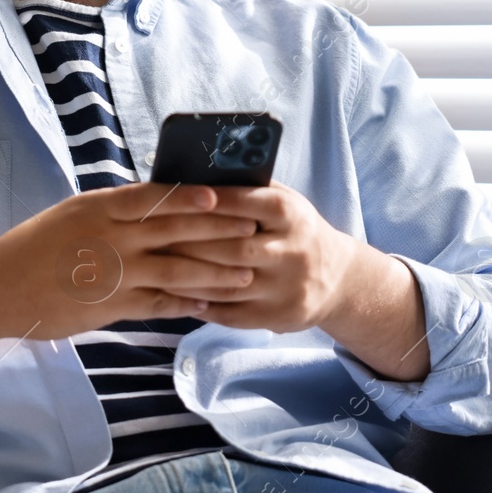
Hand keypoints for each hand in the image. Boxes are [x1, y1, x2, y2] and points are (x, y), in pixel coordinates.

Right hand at [0, 181, 259, 340]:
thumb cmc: (36, 246)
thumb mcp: (74, 214)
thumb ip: (115, 210)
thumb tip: (159, 200)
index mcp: (101, 208)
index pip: (154, 197)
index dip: (191, 197)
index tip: (223, 195)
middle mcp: (111, 238)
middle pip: (175, 231)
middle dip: (219, 232)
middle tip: (252, 231)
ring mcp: (113, 274)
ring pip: (175, 270)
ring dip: (215, 273)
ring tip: (245, 275)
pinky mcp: (111, 306)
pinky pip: (159, 304)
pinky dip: (187, 304)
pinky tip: (211, 306)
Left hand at [157, 179, 366, 332]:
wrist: (338, 279)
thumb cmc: (296, 230)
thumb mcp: (287, 203)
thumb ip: (251, 190)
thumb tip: (199, 176)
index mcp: (292, 216)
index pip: (250, 204)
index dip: (216, 201)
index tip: (182, 196)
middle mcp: (293, 251)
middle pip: (233, 248)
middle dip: (190, 243)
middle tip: (154, 237)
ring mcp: (286, 288)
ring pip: (227, 284)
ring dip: (187, 277)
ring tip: (156, 267)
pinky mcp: (278, 316)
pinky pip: (230, 312)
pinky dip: (200, 303)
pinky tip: (175, 294)